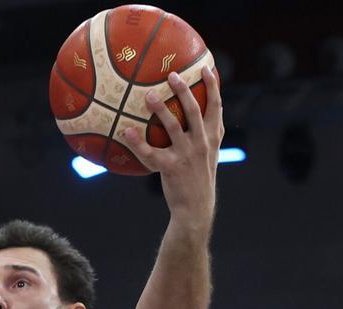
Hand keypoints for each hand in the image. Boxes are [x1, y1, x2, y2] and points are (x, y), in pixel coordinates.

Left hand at [125, 66, 223, 227]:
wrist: (196, 206)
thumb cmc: (198, 177)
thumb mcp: (208, 155)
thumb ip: (204, 136)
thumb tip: (192, 117)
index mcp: (212, 137)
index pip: (216, 106)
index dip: (212, 86)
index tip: (204, 68)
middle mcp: (202, 142)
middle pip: (194, 110)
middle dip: (183, 90)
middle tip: (171, 74)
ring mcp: (187, 154)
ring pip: (173, 126)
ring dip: (161, 109)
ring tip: (148, 96)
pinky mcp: (171, 167)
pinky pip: (150, 152)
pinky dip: (137, 142)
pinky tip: (126, 132)